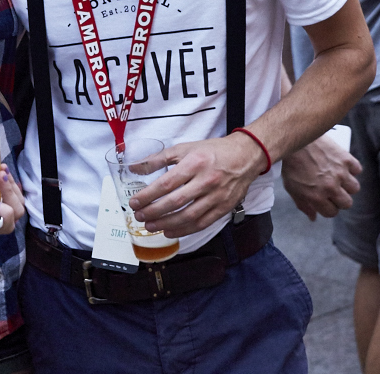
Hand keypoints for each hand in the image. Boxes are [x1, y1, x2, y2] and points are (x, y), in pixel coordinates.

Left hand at [130, 134, 263, 238]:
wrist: (245, 156)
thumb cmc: (212, 151)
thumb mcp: (184, 148)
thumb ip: (158, 159)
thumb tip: (135, 167)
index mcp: (194, 163)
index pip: (166, 183)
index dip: (148, 196)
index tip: (134, 203)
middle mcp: (206, 180)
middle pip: (176, 202)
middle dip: (154, 212)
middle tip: (139, 216)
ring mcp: (217, 196)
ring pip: (188, 216)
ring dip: (166, 224)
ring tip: (150, 226)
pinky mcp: (224, 208)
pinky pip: (202, 223)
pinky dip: (184, 230)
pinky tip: (170, 231)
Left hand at [280, 135, 360, 220]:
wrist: (296, 140)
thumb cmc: (292, 164)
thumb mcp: (292, 187)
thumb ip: (303, 204)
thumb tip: (313, 218)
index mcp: (316, 196)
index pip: (332, 212)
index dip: (328, 208)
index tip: (326, 201)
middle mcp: (330, 187)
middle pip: (347, 203)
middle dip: (340, 199)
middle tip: (333, 191)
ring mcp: (340, 173)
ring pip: (355, 188)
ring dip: (347, 185)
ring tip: (339, 178)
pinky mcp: (346, 159)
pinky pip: (357, 170)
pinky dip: (352, 169)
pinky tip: (343, 167)